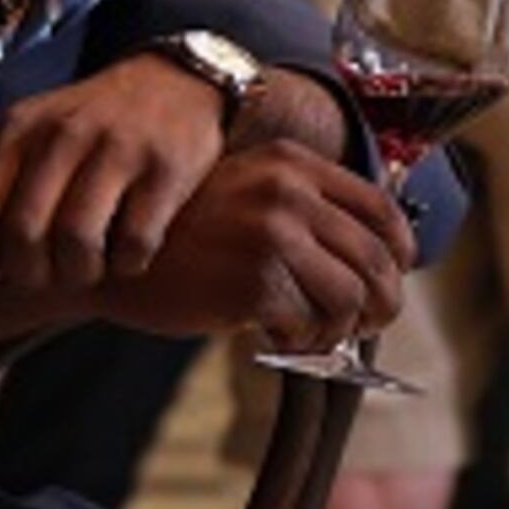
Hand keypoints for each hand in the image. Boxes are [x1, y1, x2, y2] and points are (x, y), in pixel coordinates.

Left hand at [0, 56, 226, 291]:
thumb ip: (3, 177)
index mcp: (19, 126)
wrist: (173, 81)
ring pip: (77, 241)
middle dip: (29, 273)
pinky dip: (127, 265)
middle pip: (23, 231)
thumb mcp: (35, 129)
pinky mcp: (166, 169)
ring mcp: (117, 148)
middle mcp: (63, 133)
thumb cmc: (92, 124)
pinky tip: (127, 257)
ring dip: (78, 273)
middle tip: (44, 278)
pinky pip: (134, 243)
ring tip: (85, 271)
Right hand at [109, 144, 415, 352]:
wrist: (109, 256)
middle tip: (363, 325)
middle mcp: (288, 194)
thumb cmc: (181, 235)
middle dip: (379, 304)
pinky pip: (311, 325)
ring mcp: (272, 236)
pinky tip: (278, 338)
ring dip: (341, 329)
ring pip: (352, 298)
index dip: (399, 253)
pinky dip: (304, 342)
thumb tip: (370, 263)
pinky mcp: (254, 282)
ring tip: (313, 336)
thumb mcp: (245, 194)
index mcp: (292, 165)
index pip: (380, 210)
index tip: (391, 280)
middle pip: (376, 260)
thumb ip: (301, 211)